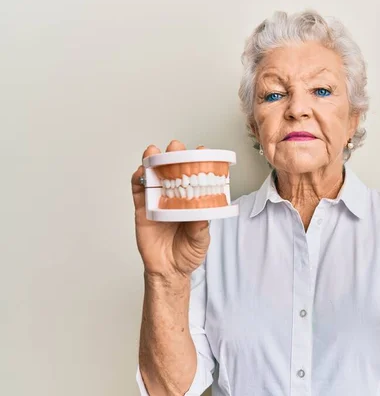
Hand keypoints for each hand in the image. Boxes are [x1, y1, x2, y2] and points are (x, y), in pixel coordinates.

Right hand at [131, 140, 210, 278]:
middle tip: (175, 148)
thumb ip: (200, 226)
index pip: (196, 178)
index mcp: (193, 201)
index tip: (202, 151)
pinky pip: (138, 193)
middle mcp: (175, 198)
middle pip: (173, 172)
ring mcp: (157, 202)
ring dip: (152, 162)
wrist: (169, 271)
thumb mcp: (201, 240)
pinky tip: (139, 171)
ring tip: (153, 152)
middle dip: (174, 156)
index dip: (198, 163)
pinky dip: (137, 180)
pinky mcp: (142, 210)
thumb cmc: (188, 253)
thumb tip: (201, 210)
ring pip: (153, 177)